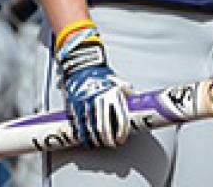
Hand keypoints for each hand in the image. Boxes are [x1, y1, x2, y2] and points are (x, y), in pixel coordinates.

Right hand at [57, 21, 131, 148]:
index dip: (121, 132)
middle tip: (112, 144)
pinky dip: (83, 135)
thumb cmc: (101, 76)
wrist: (83, 67)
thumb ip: (128, 92)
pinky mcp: (75, 106)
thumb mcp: (118, 82)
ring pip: (91, 128)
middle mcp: (100, 100)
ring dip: (96, 140)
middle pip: (104, 127)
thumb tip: (137, 98)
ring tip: (100, 144)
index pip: (120, 119)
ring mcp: (86, 104)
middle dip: (109, 139)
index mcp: (113, 95)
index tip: (122, 138)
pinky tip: (87, 140)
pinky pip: (79, 124)